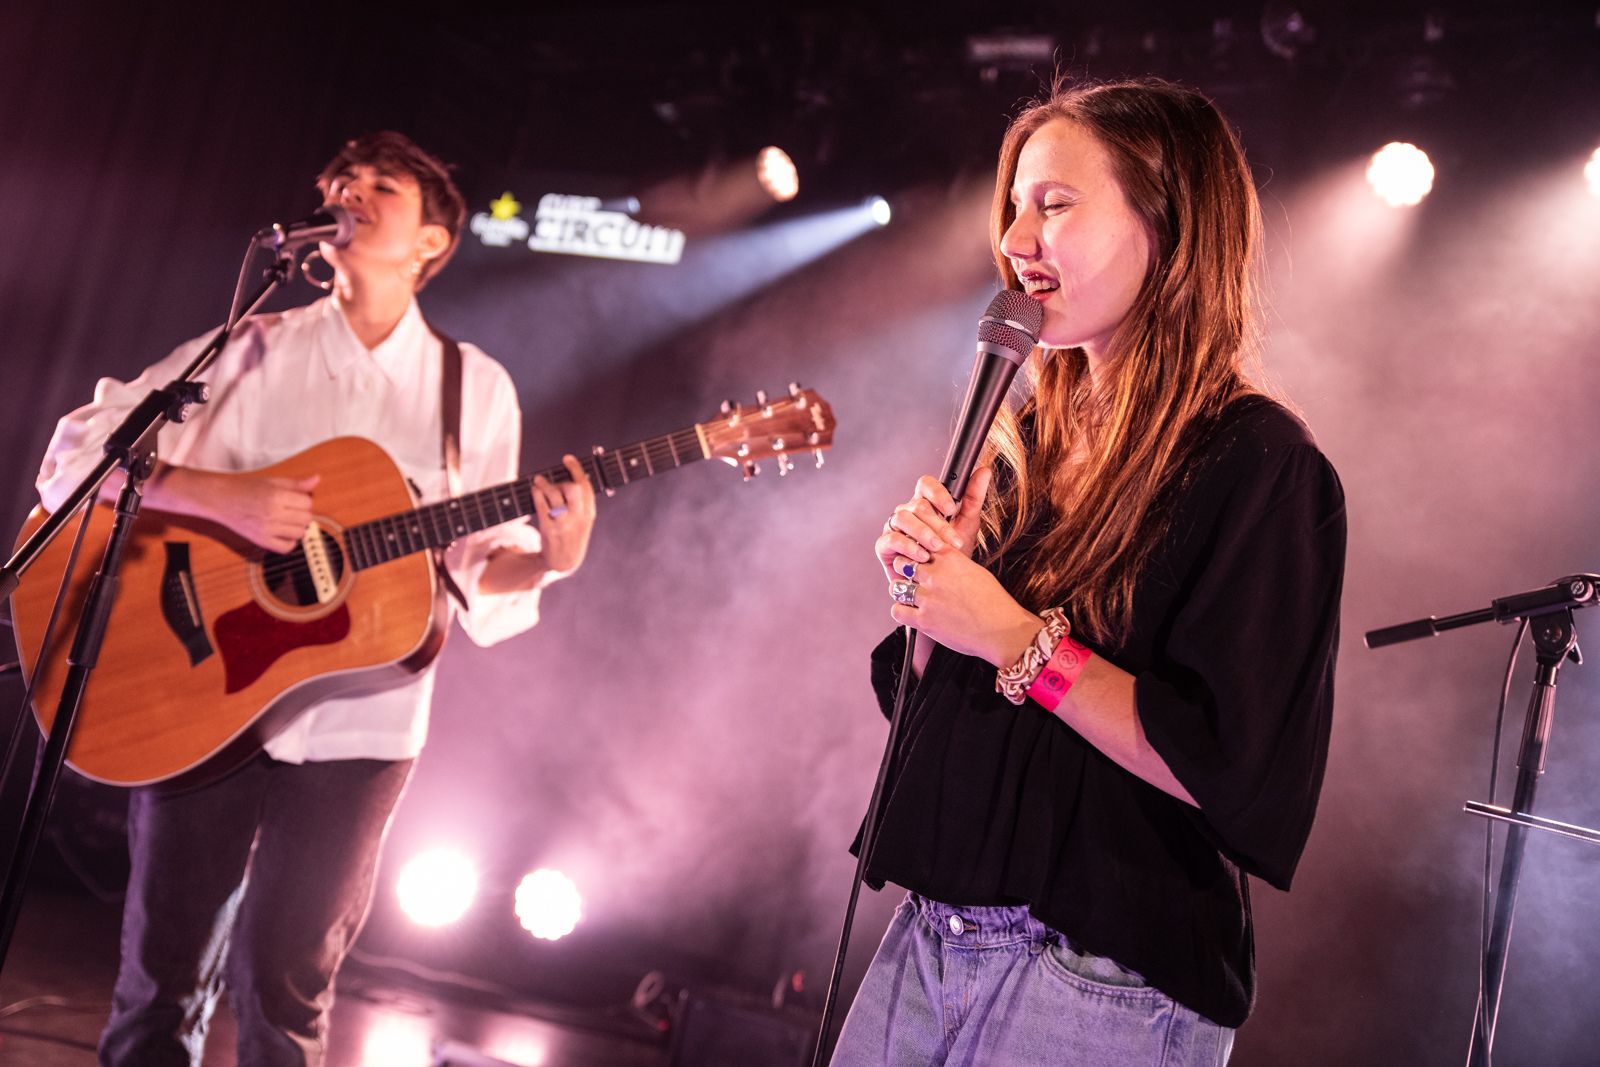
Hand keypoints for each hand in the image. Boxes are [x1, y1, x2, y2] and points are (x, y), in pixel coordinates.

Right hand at [148, 466, 318, 553]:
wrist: (220, 499)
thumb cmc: (246, 488)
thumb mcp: (272, 481)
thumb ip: (296, 484)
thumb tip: (316, 480)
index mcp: (276, 496)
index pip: (307, 502)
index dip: (303, 500)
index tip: (294, 499)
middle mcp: (273, 513)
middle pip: (306, 518)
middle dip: (302, 513)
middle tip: (290, 509)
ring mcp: (267, 529)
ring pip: (300, 533)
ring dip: (297, 527)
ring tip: (285, 520)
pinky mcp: (261, 541)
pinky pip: (287, 547)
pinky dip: (289, 542)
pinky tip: (283, 533)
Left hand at [531, 454, 596, 574]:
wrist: (565, 561)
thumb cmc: (572, 536)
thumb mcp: (583, 520)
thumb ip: (581, 502)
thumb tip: (568, 478)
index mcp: (589, 513)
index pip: (585, 486)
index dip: (576, 469)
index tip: (567, 458)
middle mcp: (578, 517)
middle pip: (573, 489)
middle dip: (562, 480)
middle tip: (552, 479)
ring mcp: (564, 523)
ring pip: (555, 495)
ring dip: (545, 484)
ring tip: (538, 481)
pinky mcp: (549, 529)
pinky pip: (542, 506)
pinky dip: (537, 495)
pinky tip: (534, 491)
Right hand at [874, 467, 990, 581]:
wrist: (943, 580)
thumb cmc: (952, 550)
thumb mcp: (967, 524)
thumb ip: (973, 498)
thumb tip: (984, 471)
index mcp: (925, 502)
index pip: (926, 484)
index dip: (937, 493)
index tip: (952, 509)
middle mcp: (907, 511)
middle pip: (918, 506)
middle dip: (938, 524)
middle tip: (953, 541)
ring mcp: (893, 526)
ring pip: (903, 519)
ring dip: (923, 533)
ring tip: (937, 548)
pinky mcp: (884, 545)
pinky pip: (892, 539)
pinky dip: (908, 547)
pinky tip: (922, 556)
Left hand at [886, 548, 1042, 666]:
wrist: (1002, 629)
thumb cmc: (993, 601)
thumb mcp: (975, 571)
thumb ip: (953, 563)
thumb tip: (939, 560)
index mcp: (950, 558)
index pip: (920, 544)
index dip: (917, 552)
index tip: (919, 560)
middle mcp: (936, 575)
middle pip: (902, 562)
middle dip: (905, 570)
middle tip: (911, 579)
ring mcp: (928, 598)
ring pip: (896, 586)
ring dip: (902, 591)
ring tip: (912, 597)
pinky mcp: (924, 620)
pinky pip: (897, 611)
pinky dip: (902, 612)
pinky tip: (912, 614)